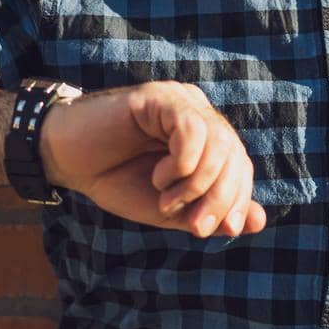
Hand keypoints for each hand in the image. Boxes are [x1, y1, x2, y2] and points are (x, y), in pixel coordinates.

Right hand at [37, 81, 266, 237]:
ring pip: (219, 141)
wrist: (67, 162)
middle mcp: (198, 114)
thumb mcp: (170, 208)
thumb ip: (210, 212)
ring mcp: (180, 102)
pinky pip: (191, 128)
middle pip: (235, 155)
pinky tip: (159, 177)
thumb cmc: (116, 180)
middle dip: (220, 199)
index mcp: (204, 138)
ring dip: (198, 184)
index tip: (213, 231)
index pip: (241, 166)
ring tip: (166, 200)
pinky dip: (183, 162)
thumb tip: (260, 221)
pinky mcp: (159, 96)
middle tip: (193, 226)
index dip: (237, 202)